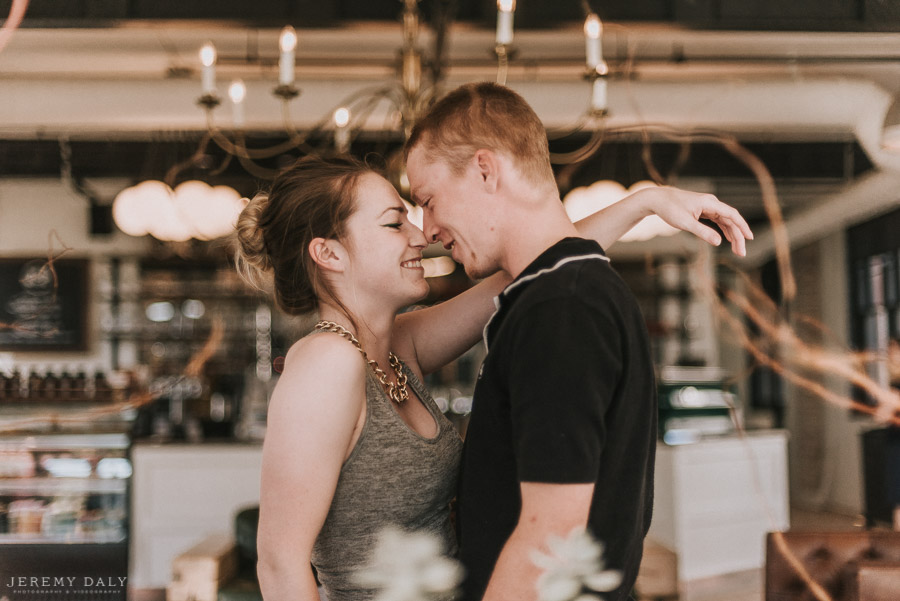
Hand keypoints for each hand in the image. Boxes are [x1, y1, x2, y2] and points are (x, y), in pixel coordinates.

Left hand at [629, 186, 753, 256]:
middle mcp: (711, 203)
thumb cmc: (669, 209)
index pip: (732, 215)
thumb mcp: (685, 223)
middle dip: (738, 236)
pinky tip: (728, 239)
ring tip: (737, 250)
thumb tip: (719, 242)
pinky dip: (723, 230)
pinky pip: (718, 220)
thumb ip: (702, 232)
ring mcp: (707, 206)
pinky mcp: (702, 210)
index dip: (742, 226)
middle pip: (730, 220)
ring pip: (725, 221)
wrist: (657, 199)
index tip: (749, 238)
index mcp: (710, 203)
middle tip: (741, 253)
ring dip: (732, 235)